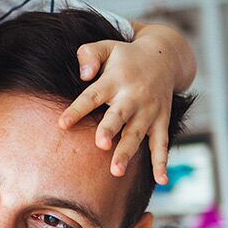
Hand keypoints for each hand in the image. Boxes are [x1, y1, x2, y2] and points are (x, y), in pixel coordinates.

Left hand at [58, 32, 181, 183]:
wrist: (165, 58)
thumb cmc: (124, 56)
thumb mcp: (106, 46)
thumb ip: (88, 55)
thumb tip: (83, 74)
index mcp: (115, 80)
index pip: (92, 96)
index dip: (77, 110)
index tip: (62, 124)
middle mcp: (133, 97)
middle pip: (119, 116)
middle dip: (110, 130)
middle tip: (101, 144)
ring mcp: (149, 111)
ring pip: (137, 134)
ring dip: (128, 152)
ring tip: (116, 171)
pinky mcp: (162, 121)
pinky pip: (163, 144)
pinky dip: (162, 162)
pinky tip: (161, 181)